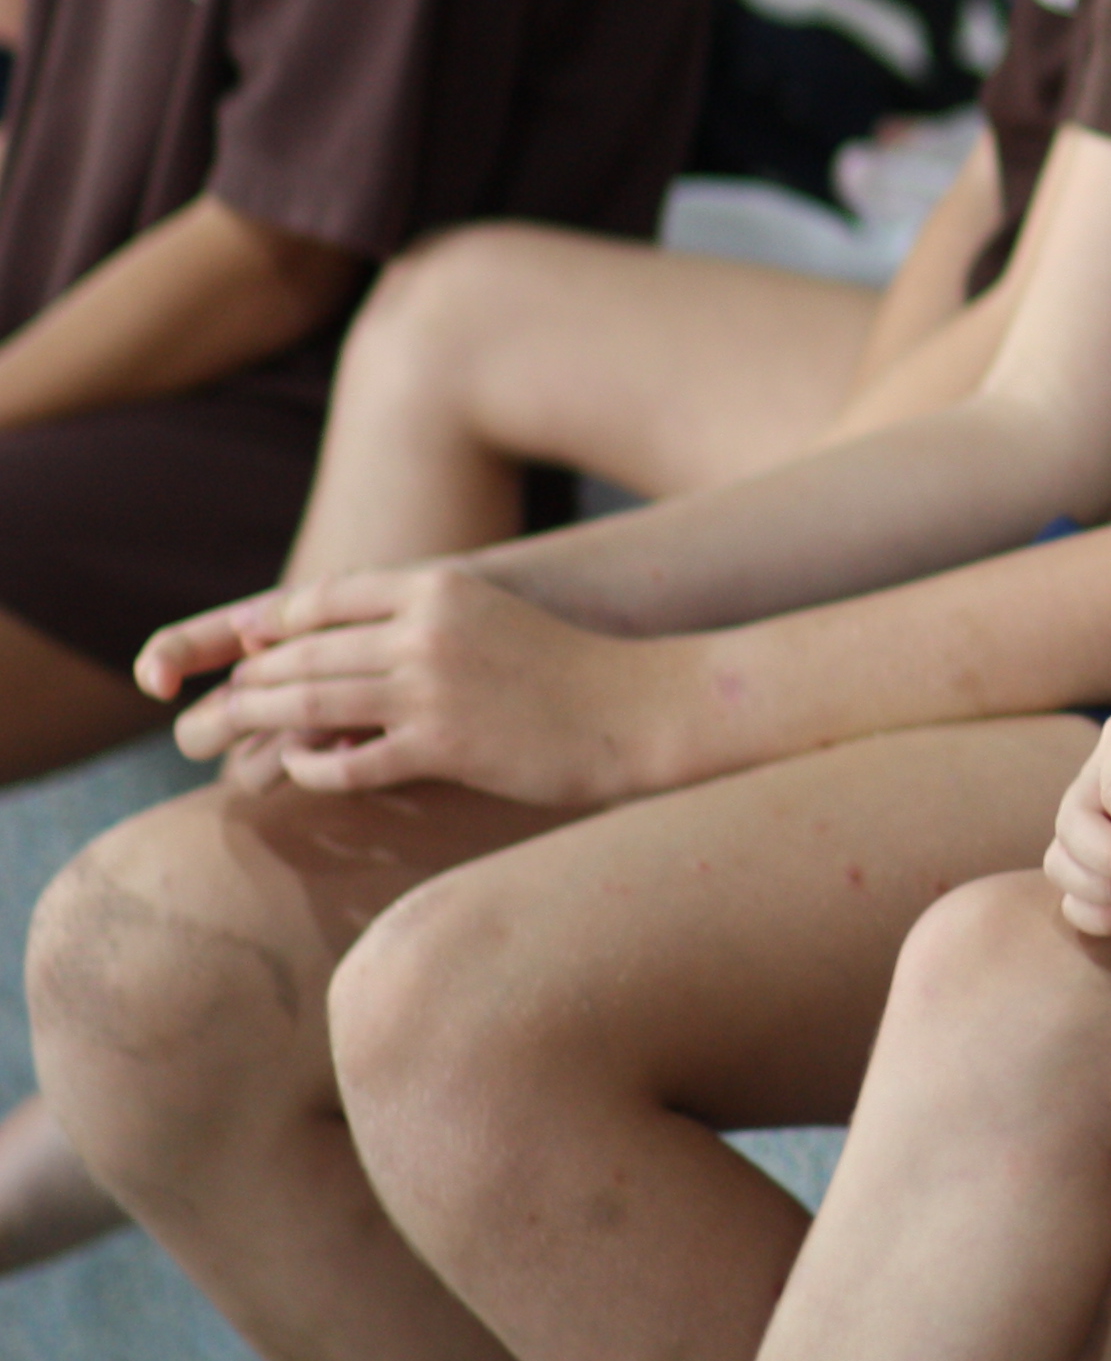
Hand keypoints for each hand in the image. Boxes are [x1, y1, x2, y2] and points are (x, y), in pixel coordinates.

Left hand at [149, 565, 688, 804]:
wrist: (641, 707)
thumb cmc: (571, 668)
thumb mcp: (493, 618)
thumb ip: (426, 620)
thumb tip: (352, 641)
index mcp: (440, 588)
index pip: (326, 598)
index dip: (275, 623)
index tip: (246, 645)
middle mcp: (427, 630)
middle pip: (306, 652)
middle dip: (254, 679)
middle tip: (220, 704)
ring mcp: (432, 688)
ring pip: (312, 704)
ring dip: (264, 723)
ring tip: (234, 741)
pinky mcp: (444, 746)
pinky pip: (350, 761)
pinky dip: (314, 768)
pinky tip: (303, 772)